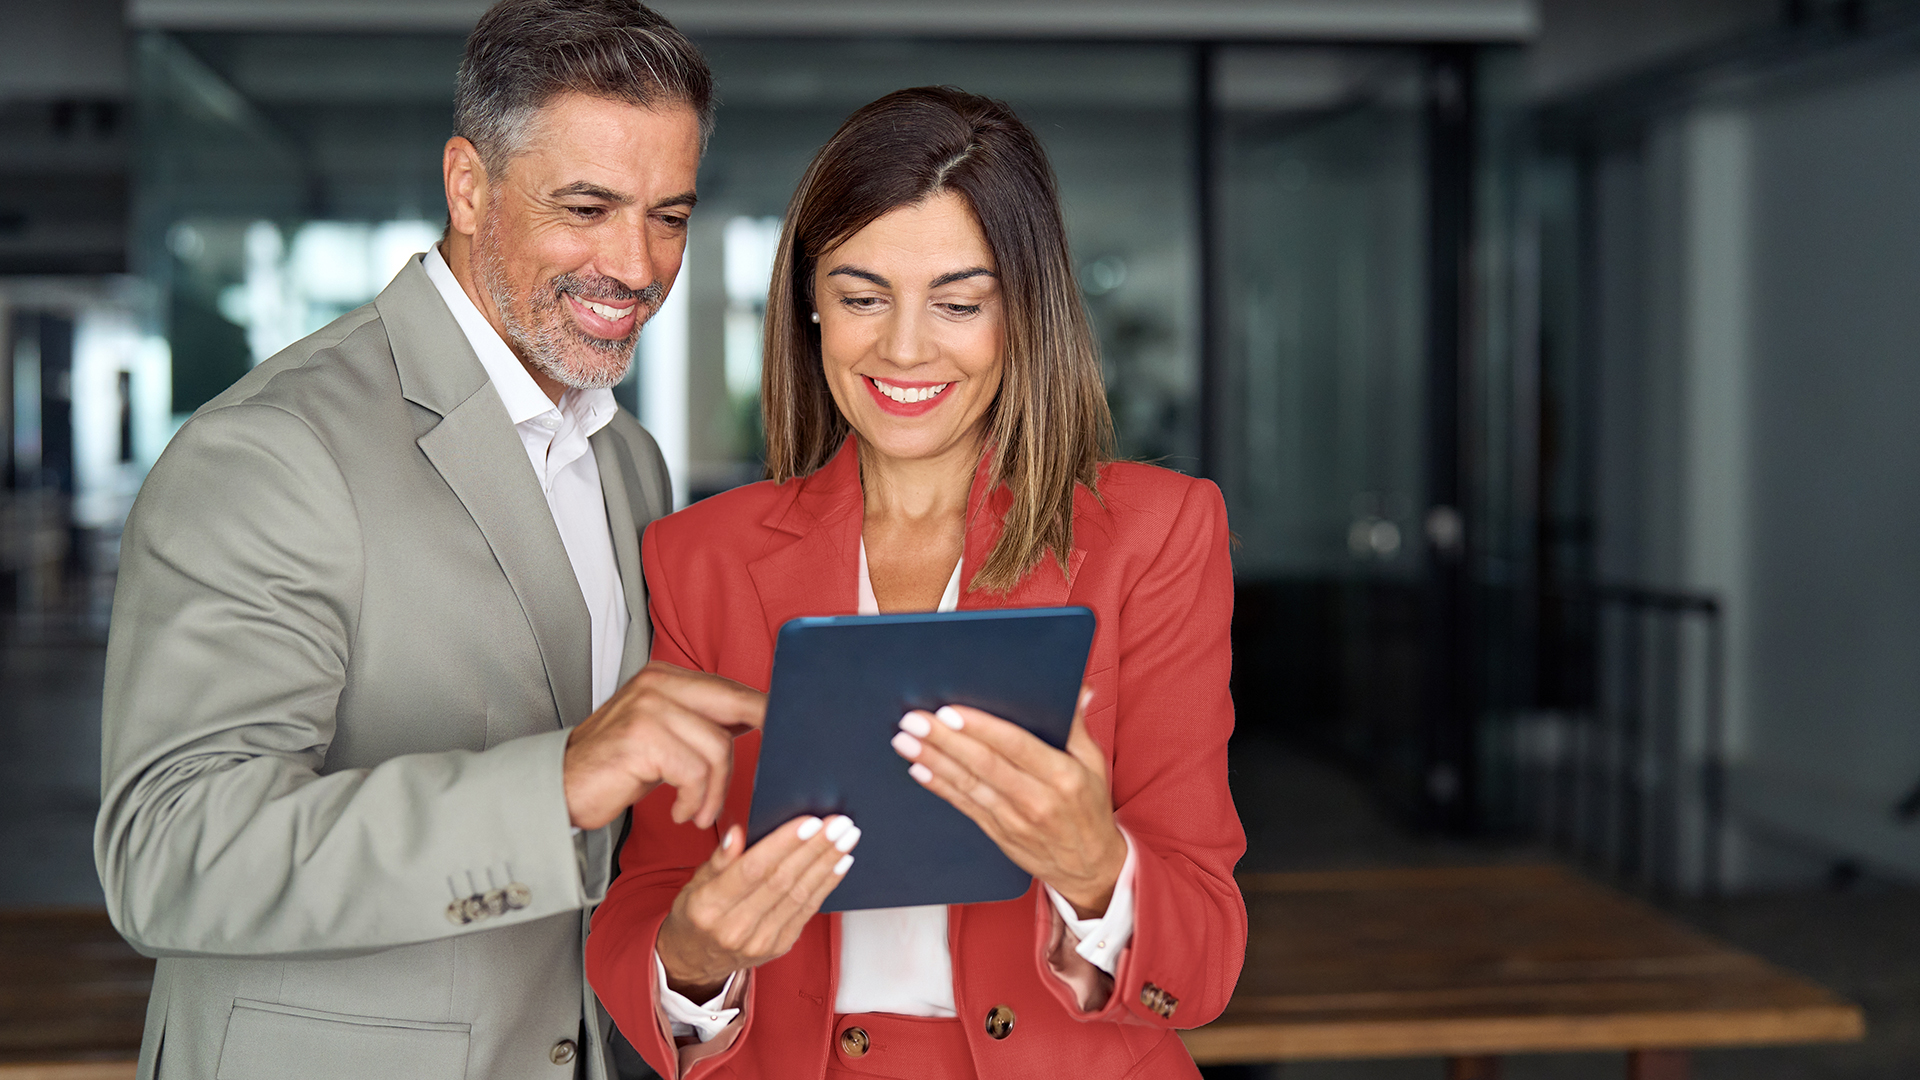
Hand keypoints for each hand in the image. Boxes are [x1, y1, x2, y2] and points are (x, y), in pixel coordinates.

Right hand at [562, 662, 764, 830]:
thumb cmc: (617, 768)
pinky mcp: (641, 739)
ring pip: (718, 748)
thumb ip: (704, 722)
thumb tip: (762, 719)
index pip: (732, 689)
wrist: (559, 790)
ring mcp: (648, 708)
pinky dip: (695, 801)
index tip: (788, 738)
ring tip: (700, 811)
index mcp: (666, 676)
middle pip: (737, 706)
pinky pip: (695, 773)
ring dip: (716, 792)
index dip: (766, 714)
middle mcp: (657, 683)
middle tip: (772, 773)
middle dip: (764, 739)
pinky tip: (682, 813)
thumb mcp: (665, 736)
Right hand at [655, 815, 860, 999]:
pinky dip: (826, 884)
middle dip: (815, 848)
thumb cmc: (697, 913)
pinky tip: (841, 863)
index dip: (784, 844)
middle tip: (839, 824)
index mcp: (708, 906)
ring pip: (800, 895)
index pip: (752, 869)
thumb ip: (719, 859)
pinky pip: (807, 911)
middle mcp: (734, 927)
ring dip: (827, 863)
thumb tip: (737, 834)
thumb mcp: (695, 883)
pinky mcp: (778, 947)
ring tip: (848, 837)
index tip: (810, 821)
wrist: (697, 960)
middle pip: (782, 880)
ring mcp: (759, 941)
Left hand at [892, 687, 1125, 917]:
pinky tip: (919, 770)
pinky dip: (941, 787)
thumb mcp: (1093, 763)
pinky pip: (965, 806)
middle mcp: (1037, 799)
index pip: (1015, 745)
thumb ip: (1077, 725)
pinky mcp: (999, 834)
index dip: (980, 728)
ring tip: (905, 741)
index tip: (949, 712)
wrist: (1090, 868)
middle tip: (914, 720)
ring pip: (968, 785)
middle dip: (945, 740)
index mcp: (1062, 776)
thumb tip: (1078, 687)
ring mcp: (1015, 820)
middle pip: (984, 764)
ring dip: (934, 761)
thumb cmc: (1090, 808)